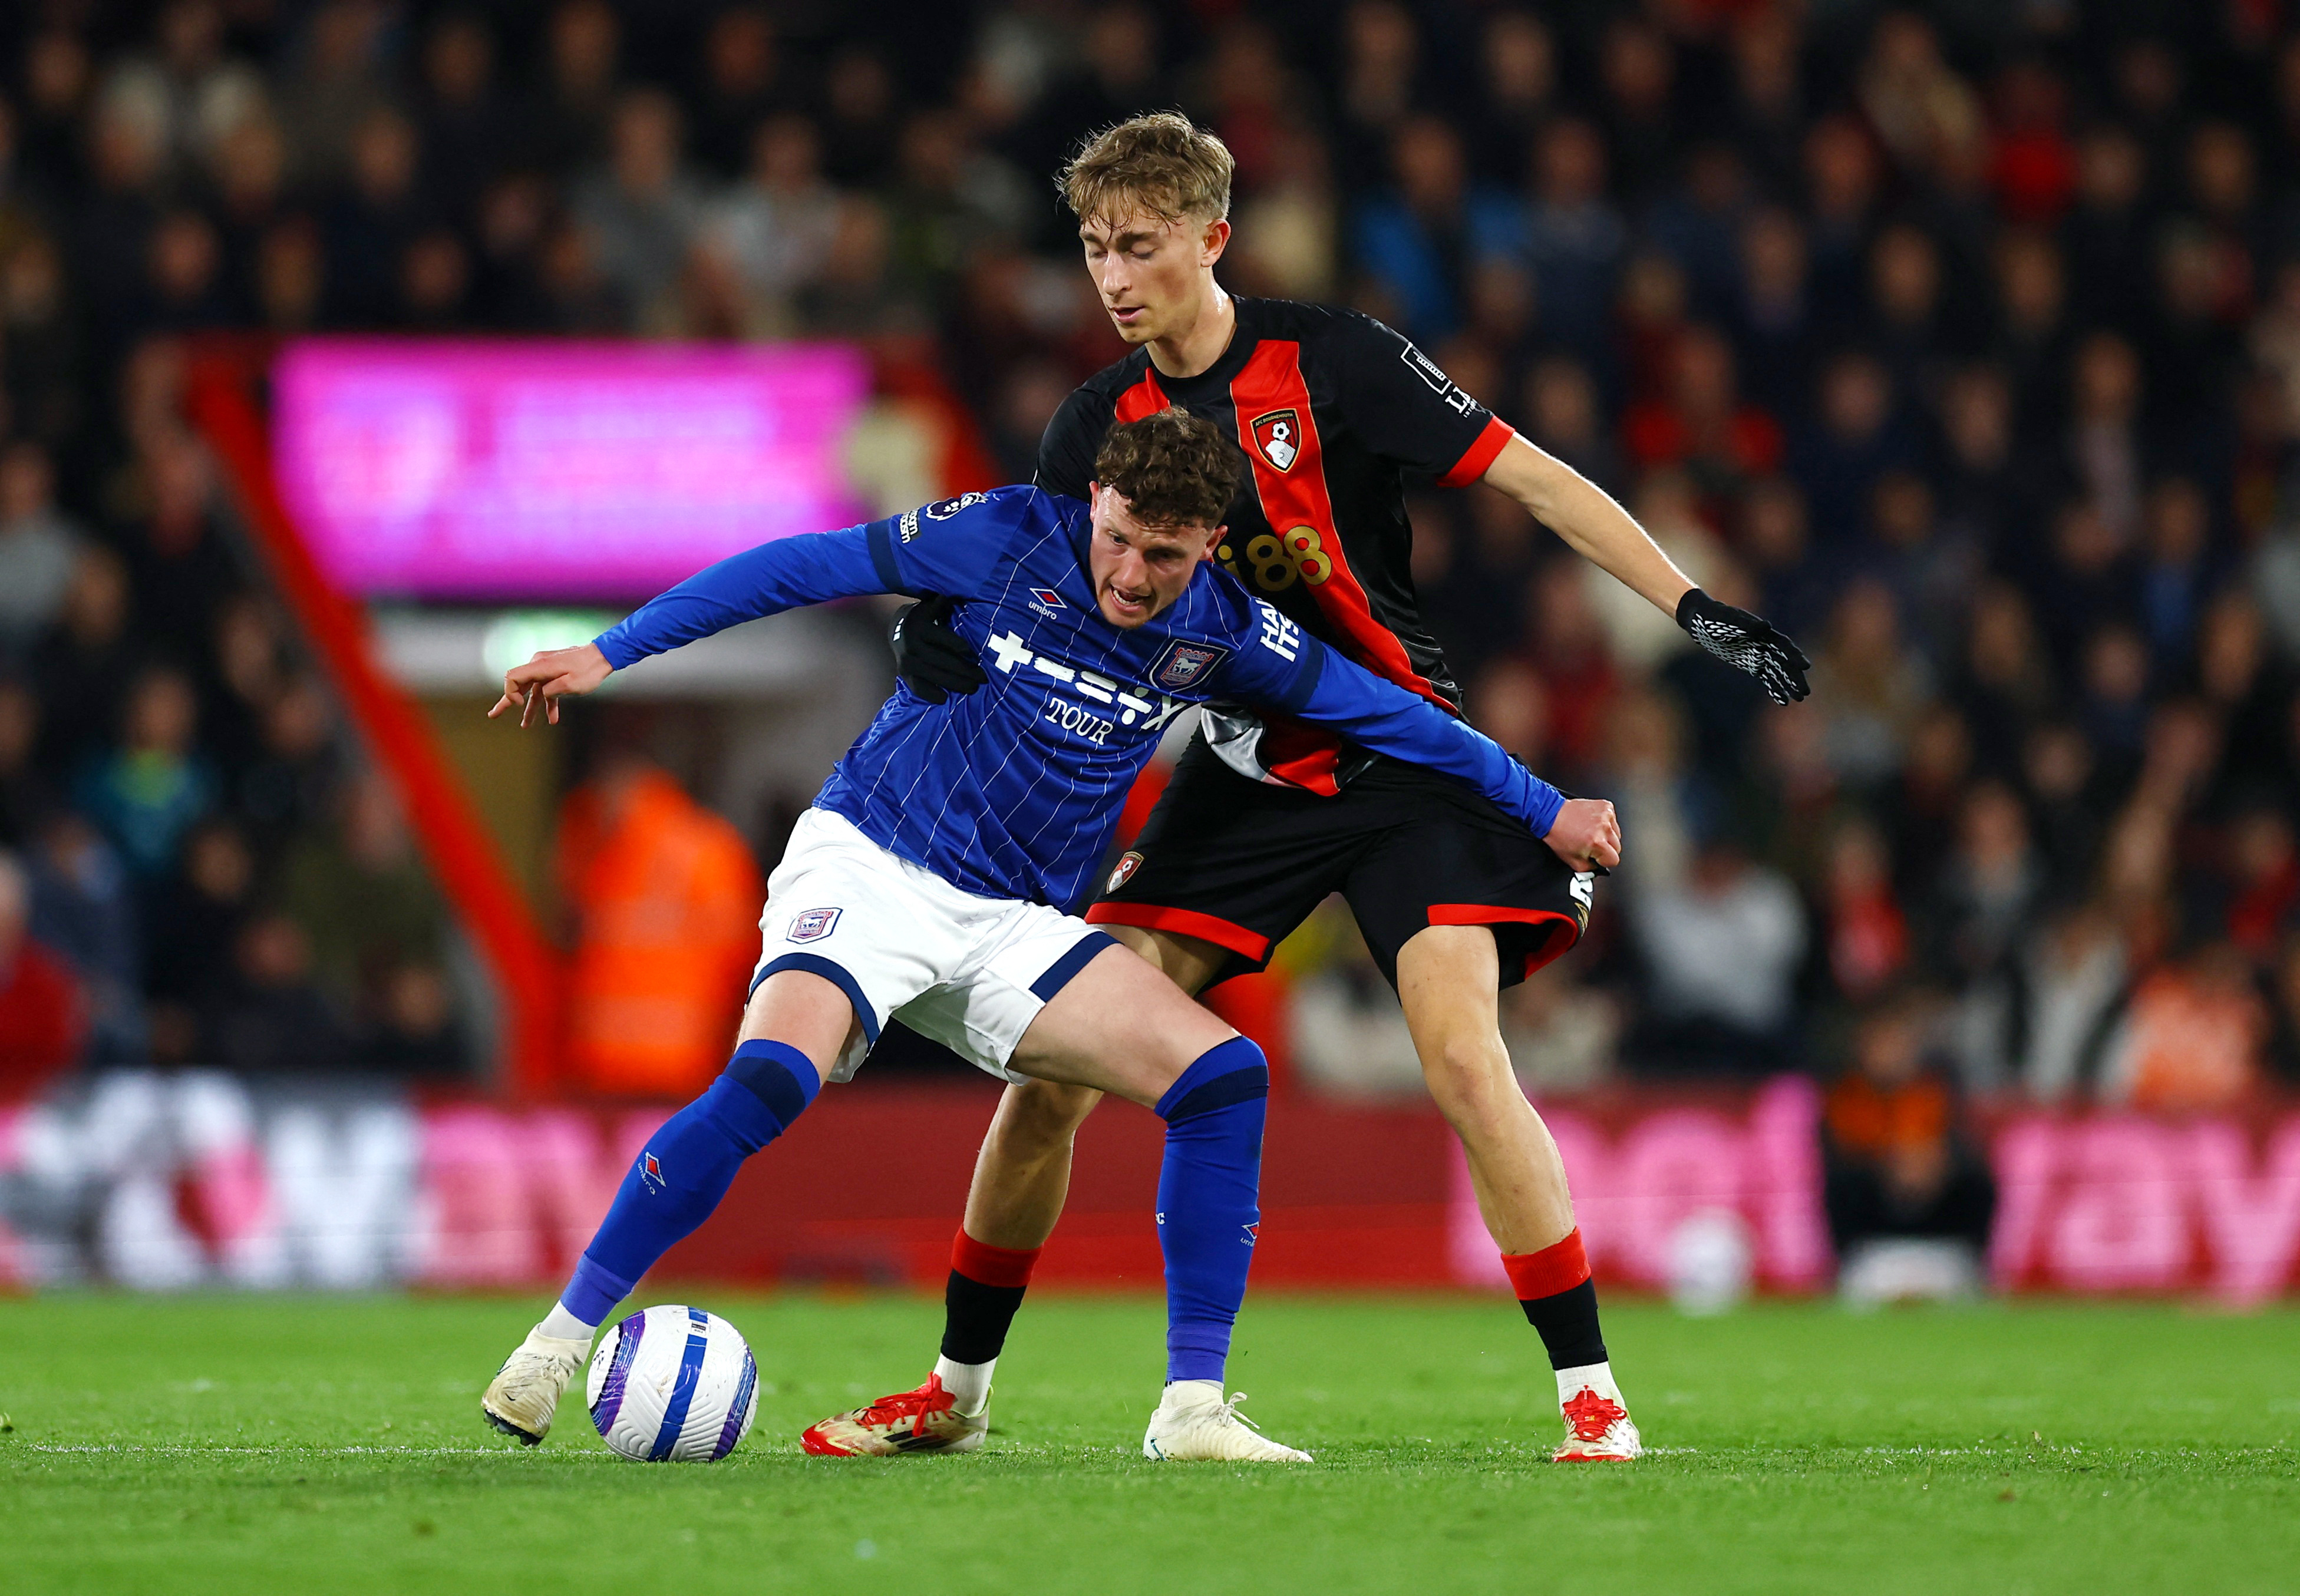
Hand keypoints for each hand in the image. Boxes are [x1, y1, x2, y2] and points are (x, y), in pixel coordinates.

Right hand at [488, 642, 611, 727]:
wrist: (603, 657)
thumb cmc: (588, 670)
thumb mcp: (570, 685)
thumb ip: (550, 691)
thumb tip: (542, 695)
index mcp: (539, 666)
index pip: (512, 677)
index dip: (510, 693)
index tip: (519, 705)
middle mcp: (539, 665)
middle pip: (517, 685)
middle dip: (506, 702)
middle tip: (493, 715)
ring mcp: (546, 669)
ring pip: (533, 691)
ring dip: (531, 708)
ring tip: (525, 726)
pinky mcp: (555, 673)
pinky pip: (547, 689)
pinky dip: (548, 702)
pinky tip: (552, 718)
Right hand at [890, 594, 985, 703]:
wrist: (897, 627)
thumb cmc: (926, 617)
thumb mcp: (933, 606)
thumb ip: (947, 603)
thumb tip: (967, 591)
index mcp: (921, 626)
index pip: (945, 639)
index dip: (962, 648)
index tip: (977, 655)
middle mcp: (911, 644)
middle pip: (943, 661)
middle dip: (966, 671)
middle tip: (983, 678)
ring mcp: (906, 661)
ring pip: (934, 676)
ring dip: (955, 684)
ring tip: (973, 688)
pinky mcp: (903, 673)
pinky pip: (918, 687)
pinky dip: (931, 694)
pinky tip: (945, 699)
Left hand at [1543, 797, 1619, 871]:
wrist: (1551, 815)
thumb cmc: (1558, 835)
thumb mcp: (1573, 861)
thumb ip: (1590, 868)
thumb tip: (1599, 868)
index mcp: (1597, 842)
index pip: (1614, 860)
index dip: (1605, 861)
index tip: (1598, 858)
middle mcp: (1604, 828)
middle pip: (1617, 847)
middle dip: (1606, 849)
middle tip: (1592, 846)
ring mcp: (1606, 815)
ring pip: (1617, 834)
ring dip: (1607, 836)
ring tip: (1591, 833)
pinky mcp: (1606, 806)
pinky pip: (1613, 820)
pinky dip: (1605, 823)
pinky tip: (1593, 823)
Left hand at [1676, 588, 1811, 704]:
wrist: (1702, 621)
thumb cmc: (1716, 618)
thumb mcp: (1729, 620)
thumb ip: (1747, 625)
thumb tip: (1766, 626)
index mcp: (1764, 633)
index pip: (1783, 646)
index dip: (1795, 656)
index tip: (1805, 667)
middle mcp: (1765, 645)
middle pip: (1785, 663)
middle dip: (1795, 677)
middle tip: (1806, 692)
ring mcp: (1758, 655)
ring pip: (1778, 672)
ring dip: (1789, 685)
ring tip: (1800, 698)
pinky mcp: (1750, 664)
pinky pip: (1766, 678)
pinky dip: (1775, 688)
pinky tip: (1783, 701)